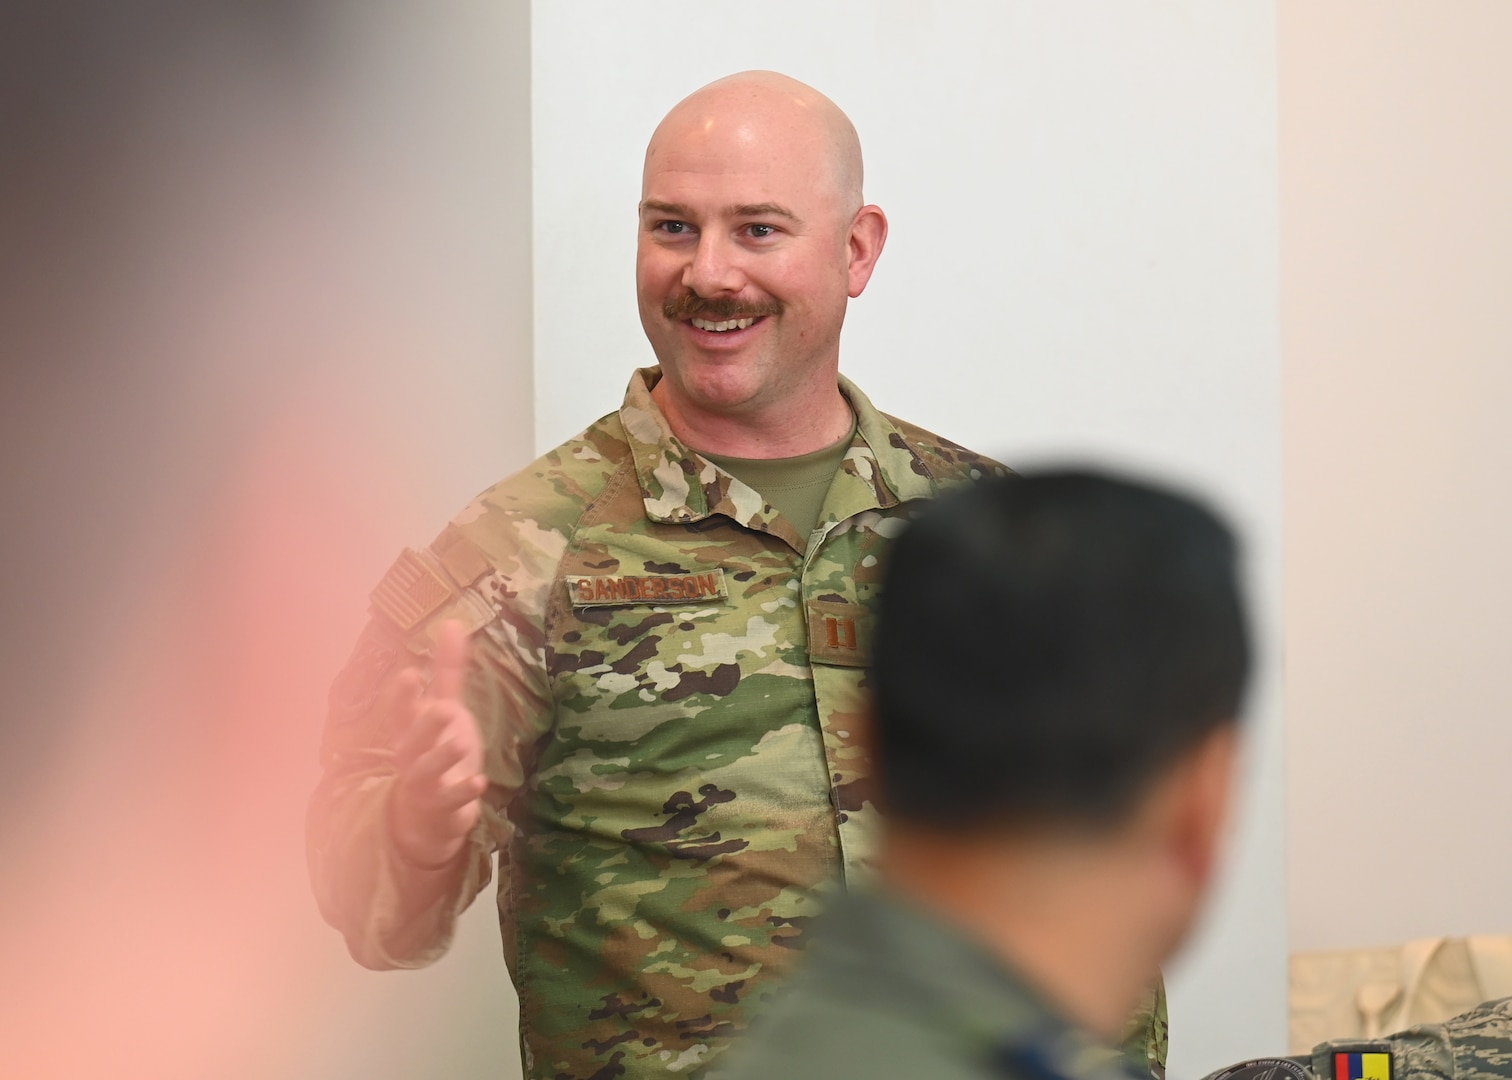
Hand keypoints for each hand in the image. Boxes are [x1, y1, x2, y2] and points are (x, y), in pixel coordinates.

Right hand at [388, 620, 486, 869]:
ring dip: (443, 757)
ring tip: (460, 743)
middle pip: (413, 740)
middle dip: (425, 725)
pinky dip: (463, 792)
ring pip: (427, 770)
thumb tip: (453, 623)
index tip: (410, 674)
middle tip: (442, 708)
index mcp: (409, 730)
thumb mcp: (443, 708)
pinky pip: (451, 801)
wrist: (427, 814)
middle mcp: (411, 756)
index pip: (402, 710)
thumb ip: (447, 670)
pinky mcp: (442, 806)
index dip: (404, 695)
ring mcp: (424, 783)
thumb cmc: (434, 750)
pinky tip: (478, 783)